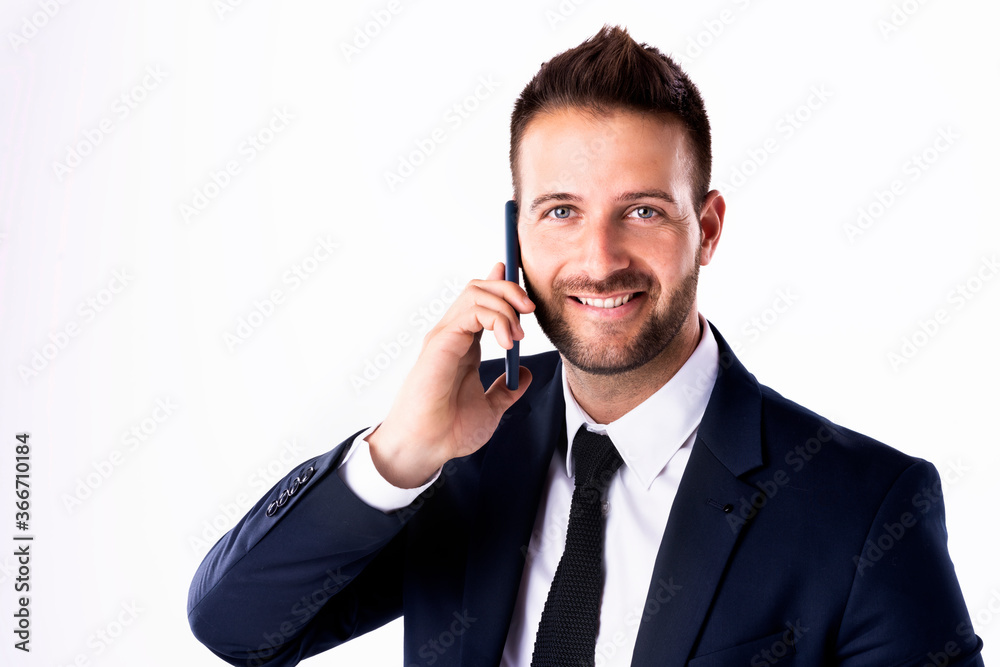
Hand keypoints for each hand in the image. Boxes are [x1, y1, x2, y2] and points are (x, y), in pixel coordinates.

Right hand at [367, 262, 534, 487]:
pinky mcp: (441, 342)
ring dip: (505, 305)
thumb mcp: (491, 408)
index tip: (518, 279)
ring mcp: (445, 336)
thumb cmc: (448, 431)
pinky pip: (471, 311)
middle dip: (510, 288)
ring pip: (476, 292)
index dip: (500, 284)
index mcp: (463, 346)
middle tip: (530, 309)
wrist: (427, 448)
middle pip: (479, 288)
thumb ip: (506, 389)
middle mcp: (452, 335)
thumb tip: (524, 374)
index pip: (480, 302)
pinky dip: (496, 319)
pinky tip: (507, 342)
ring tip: (518, 336)